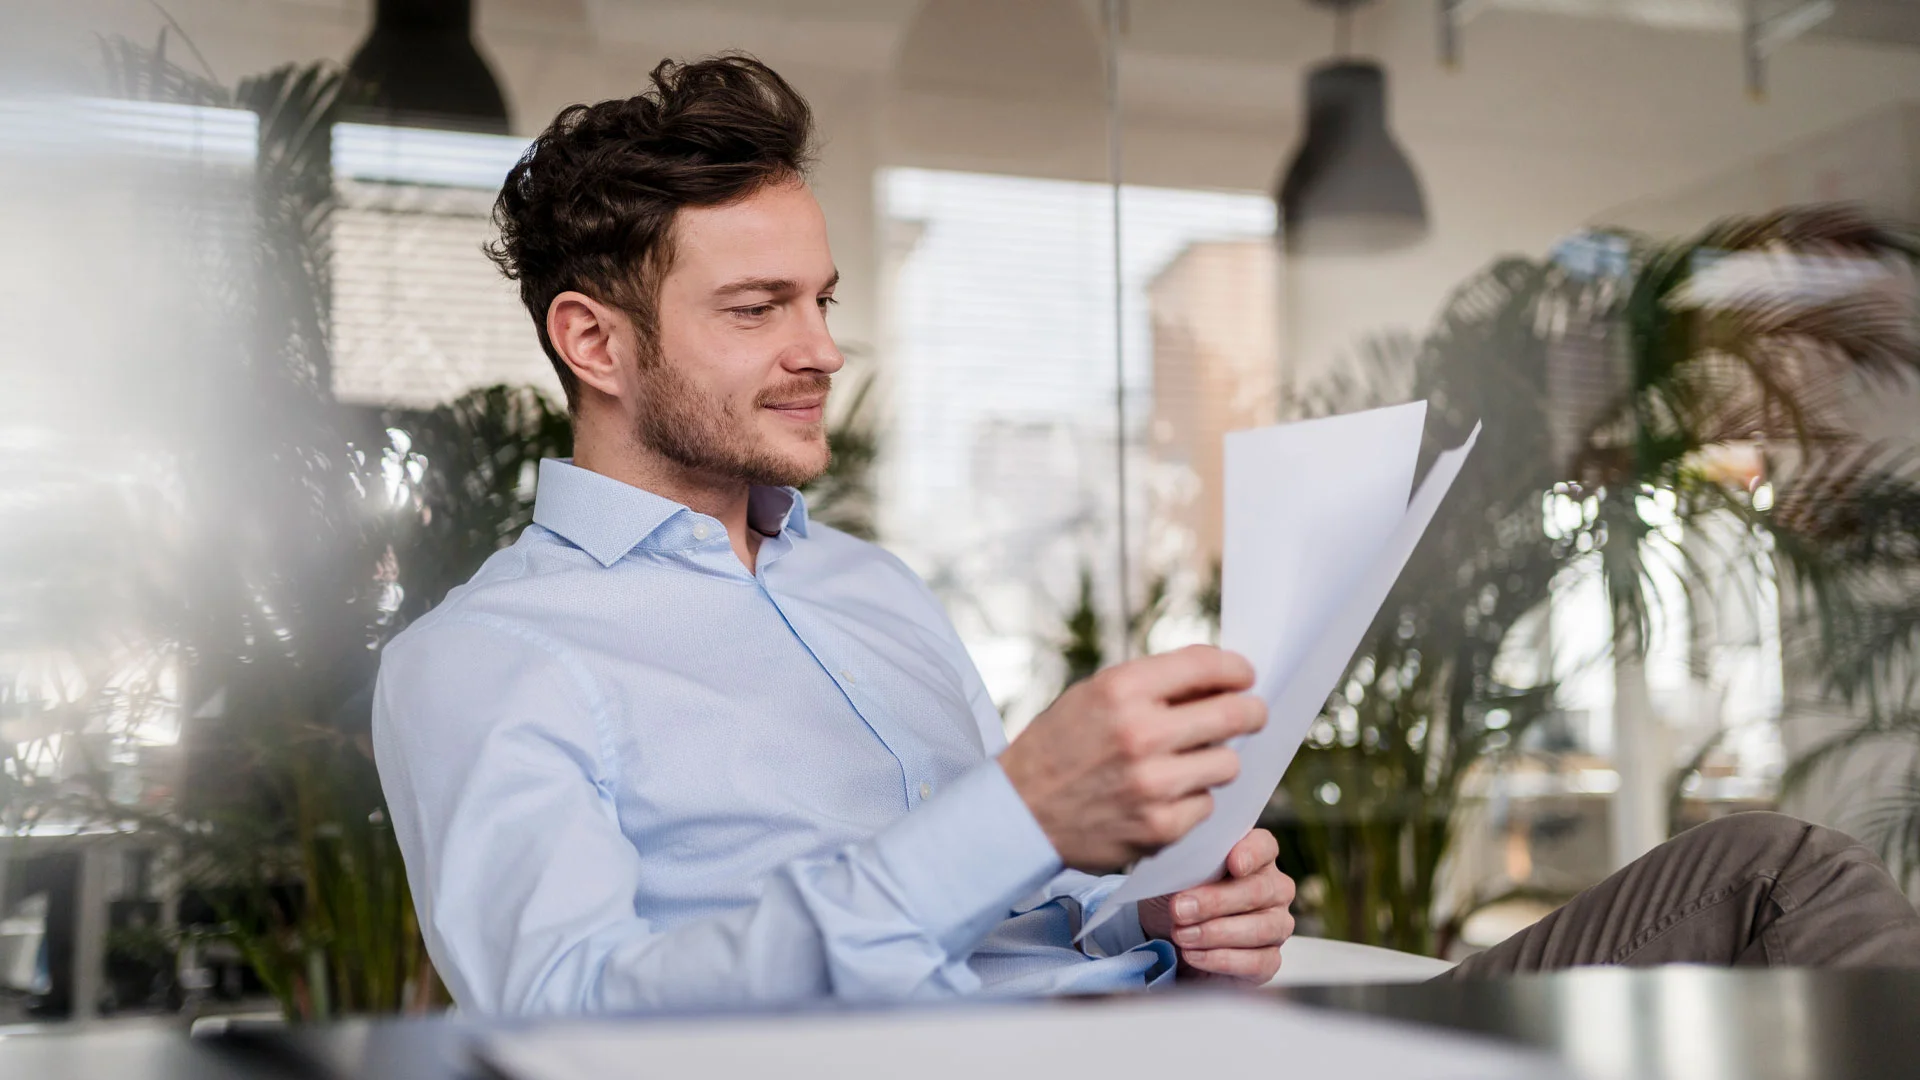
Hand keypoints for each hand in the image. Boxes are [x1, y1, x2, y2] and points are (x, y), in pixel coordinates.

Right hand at [1000, 645, 1265, 871]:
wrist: (1017, 813)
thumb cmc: (1060, 746)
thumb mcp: (1093, 695)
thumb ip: (1153, 685)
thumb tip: (1220, 677)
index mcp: (1121, 689)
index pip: (1207, 665)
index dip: (1237, 669)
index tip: (1245, 676)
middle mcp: (1140, 734)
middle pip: (1233, 714)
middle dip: (1251, 712)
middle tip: (1252, 714)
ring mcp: (1152, 785)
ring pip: (1227, 764)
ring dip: (1216, 761)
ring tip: (1189, 761)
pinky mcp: (1159, 828)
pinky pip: (1205, 805)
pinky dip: (1191, 800)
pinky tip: (1163, 797)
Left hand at [1138, 828, 1295, 983]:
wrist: (1165, 939)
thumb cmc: (1177, 898)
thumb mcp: (1174, 876)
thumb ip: (1187, 865)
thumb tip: (1184, 865)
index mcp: (1254, 857)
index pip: (1264, 846)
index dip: (1251, 853)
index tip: (1233, 864)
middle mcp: (1273, 889)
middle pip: (1259, 891)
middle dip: (1216, 901)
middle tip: (1180, 910)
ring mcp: (1276, 925)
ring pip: (1262, 928)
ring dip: (1216, 933)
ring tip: (1182, 935)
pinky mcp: (1269, 960)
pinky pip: (1258, 962)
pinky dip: (1221, 959)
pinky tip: (1194, 955)